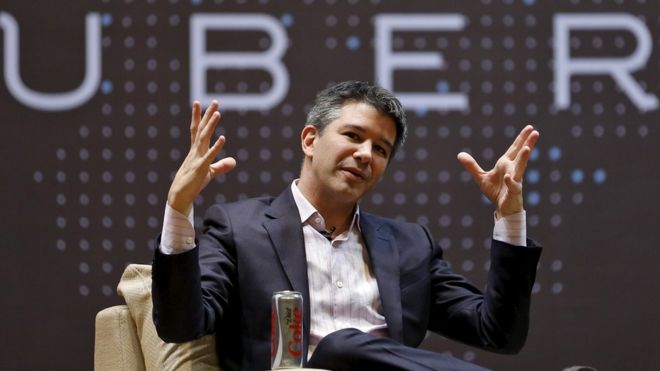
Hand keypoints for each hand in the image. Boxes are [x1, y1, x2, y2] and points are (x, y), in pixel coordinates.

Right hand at [167, 100, 236, 214]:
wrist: (180, 195)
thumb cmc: (193, 183)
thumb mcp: (210, 173)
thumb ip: (221, 166)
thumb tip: (234, 161)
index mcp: (196, 150)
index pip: (197, 129)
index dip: (198, 116)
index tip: (199, 103)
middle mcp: (196, 151)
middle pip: (202, 129)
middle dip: (207, 115)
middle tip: (215, 102)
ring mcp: (197, 158)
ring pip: (204, 138)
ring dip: (211, 126)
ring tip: (218, 113)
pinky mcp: (201, 168)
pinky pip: (209, 156)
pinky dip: (216, 147)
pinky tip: (223, 138)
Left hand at [457, 125, 538, 216]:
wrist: (502, 209)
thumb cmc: (495, 192)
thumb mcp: (481, 177)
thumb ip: (471, 166)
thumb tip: (460, 154)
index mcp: (506, 164)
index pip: (514, 149)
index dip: (521, 138)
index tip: (529, 127)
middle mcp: (513, 170)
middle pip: (521, 154)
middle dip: (528, 143)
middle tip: (535, 132)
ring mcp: (515, 180)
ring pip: (520, 168)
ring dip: (524, 158)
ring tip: (528, 149)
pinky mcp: (513, 192)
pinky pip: (513, 186)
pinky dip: (510, 182)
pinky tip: (508, 177)